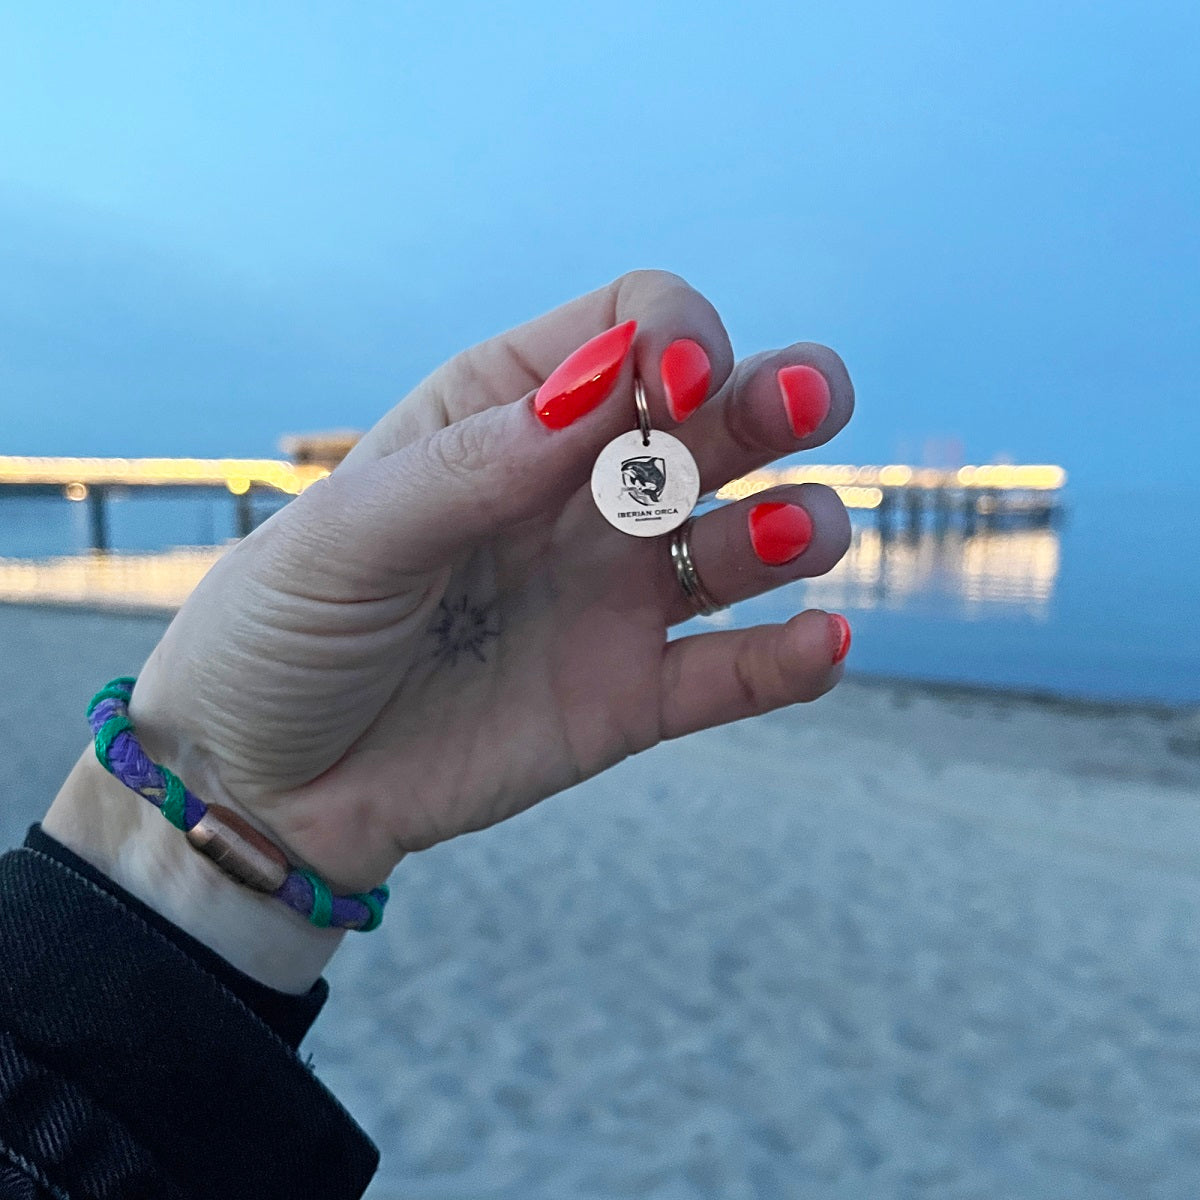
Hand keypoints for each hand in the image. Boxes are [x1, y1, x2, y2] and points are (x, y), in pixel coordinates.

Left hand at [124, 270, 852, 895]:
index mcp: (508, 416)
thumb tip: (604, 387)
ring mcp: (615, 593)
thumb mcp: (344, 537)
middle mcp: (582, 494)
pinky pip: (735, 672)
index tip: (672, 385)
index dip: (676, 335)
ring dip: (802, 522)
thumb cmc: (283, 635)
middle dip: (778, 397)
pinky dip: (792, 658)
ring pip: (752, 537)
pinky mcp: (633, 694)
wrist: (267, 785)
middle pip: (719, 418)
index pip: (631, 330)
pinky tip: (824, 643)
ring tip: (790, 536)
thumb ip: (472, 464)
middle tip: (800, 406)